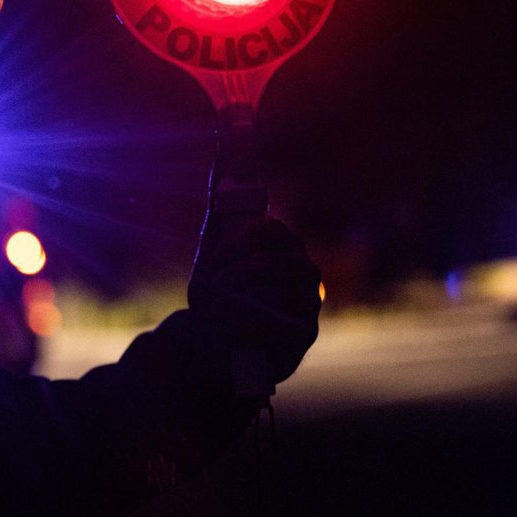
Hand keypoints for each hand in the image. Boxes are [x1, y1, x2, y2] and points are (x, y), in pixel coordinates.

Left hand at [188, 215, 321, 385]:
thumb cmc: (219, 294)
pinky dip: (243, 326)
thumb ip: (219, 217)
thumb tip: (221, 173)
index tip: (211, 265)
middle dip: (229, 279)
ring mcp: (310, 299)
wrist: (222, 343)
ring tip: (210, 314)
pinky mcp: (306, 330)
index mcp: (286, 242)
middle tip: (206, 293)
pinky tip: (224, 330)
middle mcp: (305, 266)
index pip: (269, 229)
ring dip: (232, 305)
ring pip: (272, 295)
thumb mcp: (213, 255)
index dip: (235, 245)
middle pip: (267, 264)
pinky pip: (276, 324)